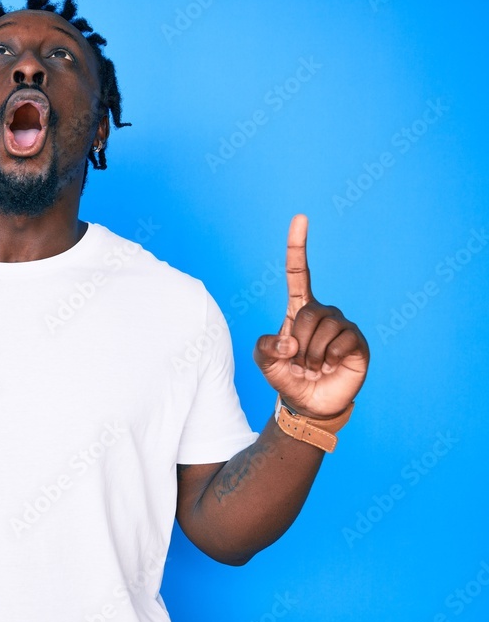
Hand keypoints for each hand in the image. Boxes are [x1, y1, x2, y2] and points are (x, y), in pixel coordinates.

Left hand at [253, 214, 368, 418]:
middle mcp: (322, 312)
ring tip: (314, 365)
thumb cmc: (287, 376)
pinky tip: (331, 366)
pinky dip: (330, 358)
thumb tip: (291, 341)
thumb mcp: (264, 361)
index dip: (297, 245)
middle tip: (299, 360)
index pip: (298, 271)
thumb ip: (265, 347)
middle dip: (297, 342)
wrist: (309, 402)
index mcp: (299, 308)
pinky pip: (341, 342)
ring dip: (313, 354)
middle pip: (306, 313)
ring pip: (323, 329)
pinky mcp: (358, 342)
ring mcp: (342, 325)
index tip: (300, 218)